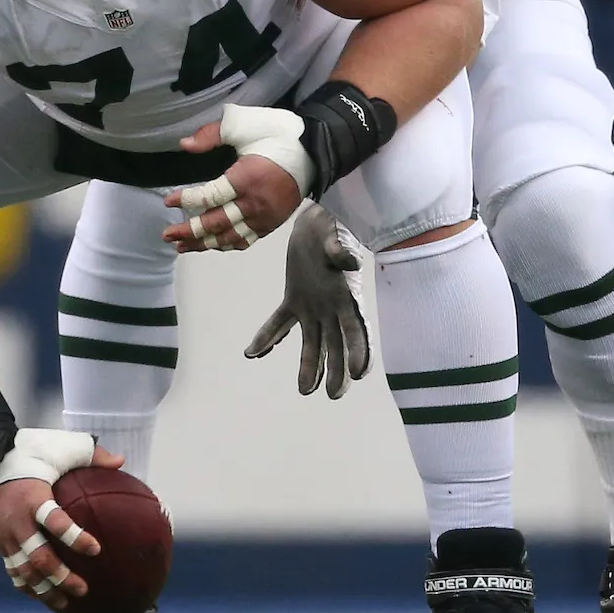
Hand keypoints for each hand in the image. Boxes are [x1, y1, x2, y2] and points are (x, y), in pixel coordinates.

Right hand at [0, 443, 123, 610]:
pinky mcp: (0, 544)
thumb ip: (91, 454)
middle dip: (61, 576)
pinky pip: (13, 572)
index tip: (96, 549)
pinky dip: (28, 587)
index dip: (74, 537)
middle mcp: (18, 521)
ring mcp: (6, 536)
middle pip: (38, 557)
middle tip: (83, 588)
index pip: (54, 521)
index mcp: (34, 497)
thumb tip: (121, 462)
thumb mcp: (59, 447)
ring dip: (45, 590)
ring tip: (66, 603)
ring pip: (24, 571)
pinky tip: (44, 597)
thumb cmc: (29, 454)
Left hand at [164, 130, 302, 252]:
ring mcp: (264, 217)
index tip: (169, 202)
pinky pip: (246, 240)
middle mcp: (254, 203)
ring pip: (230, 238)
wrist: (314, 151)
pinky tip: (212, 245)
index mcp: (246, 178)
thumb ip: (212, 135)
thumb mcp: (244, 124)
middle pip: (217, 224)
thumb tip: (184, 145)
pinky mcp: (272, 223)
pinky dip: (227, 245)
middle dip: (189, 231)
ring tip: (182, 247)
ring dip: (204, 244)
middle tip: (167, 235)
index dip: (187, 200)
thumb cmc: (277, 135)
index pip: (210, 196)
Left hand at [244, 200, 372, 397]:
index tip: (358, 372)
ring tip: (305, 390)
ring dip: (309, 365)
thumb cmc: (334, 225)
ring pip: (313, 342)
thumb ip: (342, 250)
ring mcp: (314, 306)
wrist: (319, 218)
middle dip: (337, 370)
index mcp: (348, 295)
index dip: (360, 350)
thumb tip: (351, 263)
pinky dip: (268, 338)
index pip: (357, 328)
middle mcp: (333, 307)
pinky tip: (253, 353)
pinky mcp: (295, 300)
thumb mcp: (338, 234)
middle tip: (333, 394)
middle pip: (338, 344)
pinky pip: (280, 323)